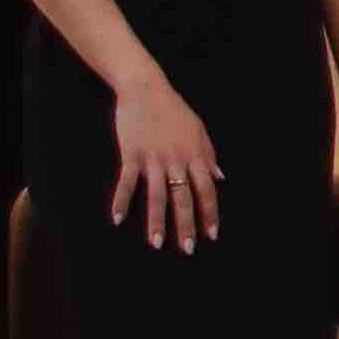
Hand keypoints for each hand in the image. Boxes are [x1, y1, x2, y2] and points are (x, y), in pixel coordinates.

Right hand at [108, 72, 223, 251]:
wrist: (146, 89)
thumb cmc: (174, 111)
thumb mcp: (199, 131)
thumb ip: (209, 156)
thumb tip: (221, 178)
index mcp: (195, 155)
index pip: (207, 191)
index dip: (210, 214)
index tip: (211, 235)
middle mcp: (177, 160)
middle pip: (183, 199)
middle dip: (186, 226)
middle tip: (188, 249)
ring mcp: (154, 158)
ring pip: (157, 196)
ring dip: (157, 222)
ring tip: (157, 244)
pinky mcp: (132, 154)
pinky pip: (127, 182)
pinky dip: (121, 200)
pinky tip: (117, 219)